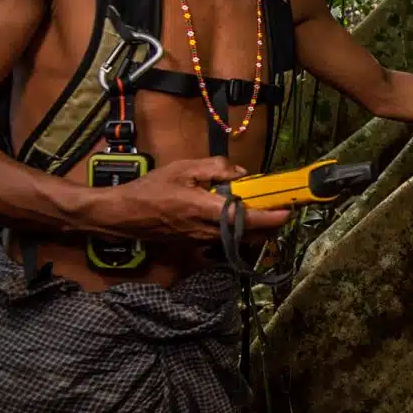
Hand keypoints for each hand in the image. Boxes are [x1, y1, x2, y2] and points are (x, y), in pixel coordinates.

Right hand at [93, 156, 292, 241]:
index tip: (289, 211)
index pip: (246, 218)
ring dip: (255, 228)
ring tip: (265, 211)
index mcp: (204, 211)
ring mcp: (201, 242)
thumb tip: (241, 173)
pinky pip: (225, 240)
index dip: (271, 217)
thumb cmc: (151, 190)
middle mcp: (207, 231)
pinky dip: (239, 230)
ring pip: (238, 239)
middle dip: (269, 223)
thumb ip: (215, 168)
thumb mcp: (182, 169)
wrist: (123, 216)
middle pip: (249, 234)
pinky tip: (238, 217)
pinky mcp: (196, 245)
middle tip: (281, 208)